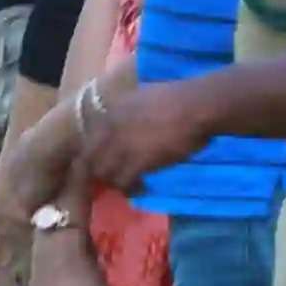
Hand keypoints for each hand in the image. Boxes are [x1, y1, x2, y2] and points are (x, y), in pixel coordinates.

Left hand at [72, 76, 209, 197]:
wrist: (195, 106)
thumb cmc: (180, 98)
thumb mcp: (145, 97)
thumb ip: (132, 111)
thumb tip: (133, 122)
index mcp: (113, 110)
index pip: (90, 138)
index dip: (97, 153)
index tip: (108, 161)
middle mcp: (110, 127)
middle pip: (90, 158)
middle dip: (101, 170)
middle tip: (116, 177)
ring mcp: (121, 144)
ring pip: (104, 173)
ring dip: (116, 181)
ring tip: (131, 185)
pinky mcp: (137, 161)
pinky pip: (123, 182)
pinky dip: (131, 189)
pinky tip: (142, 188)